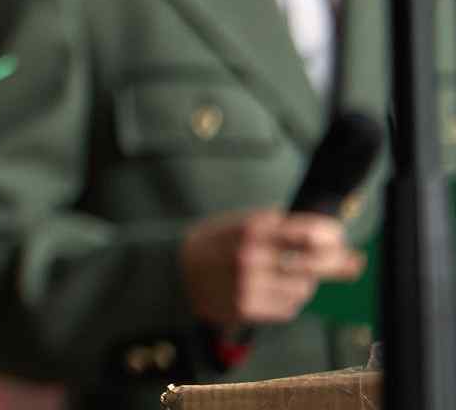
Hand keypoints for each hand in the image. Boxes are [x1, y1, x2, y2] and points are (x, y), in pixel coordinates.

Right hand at [181, 208, 364, 327]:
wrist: (176, 274)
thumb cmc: (214, 245)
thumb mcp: (239, 223)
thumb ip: (276, 226)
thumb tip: (323, 234)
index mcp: (250, 229)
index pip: (306, 232)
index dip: (331, 235)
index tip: (341, 237)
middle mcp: (252, 256)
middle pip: (313, 262)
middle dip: (338, 263)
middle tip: (354, 262)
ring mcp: (250, 284)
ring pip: (304, 288)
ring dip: (304, 283)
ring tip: (286, 276)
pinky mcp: (248, 308)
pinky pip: (288, 308)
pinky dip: (288, 300)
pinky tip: (271, 291)